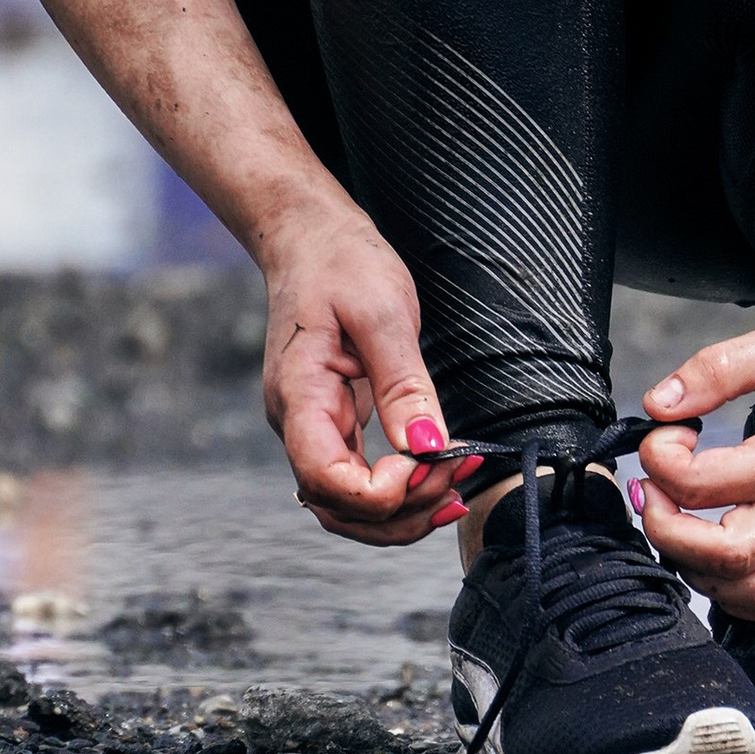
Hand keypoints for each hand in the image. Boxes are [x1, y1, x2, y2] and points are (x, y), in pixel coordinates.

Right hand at [260, 198, 481, 547]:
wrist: (310, 240)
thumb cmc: (342, 264)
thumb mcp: (383, 313)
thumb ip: (404, 384)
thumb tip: (429, 448)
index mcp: (300, 396)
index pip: (325, 481)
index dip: (381, 492)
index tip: (430, 459)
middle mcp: (298, 424)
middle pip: (338, 508)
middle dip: (401, 510)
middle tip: (457, 474)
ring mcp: (314, 429)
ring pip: (348, 507)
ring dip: (402, 513)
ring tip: (455, 486)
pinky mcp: (335, 426)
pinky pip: (359, 481)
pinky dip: (398, 493)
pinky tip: (437, 480)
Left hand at [632, 318, 754, 618]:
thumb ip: (720, 369)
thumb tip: (661, 402)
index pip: (705, 484)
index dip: (661, 458)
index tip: (665, 431)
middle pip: (725, 557)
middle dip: (666, 530)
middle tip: (653, 490)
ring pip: (752, 592)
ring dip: (698, 568)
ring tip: (680, 523)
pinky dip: (739, 595)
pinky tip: (717, 557)